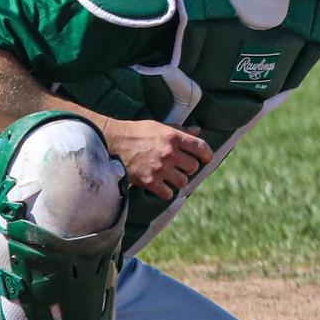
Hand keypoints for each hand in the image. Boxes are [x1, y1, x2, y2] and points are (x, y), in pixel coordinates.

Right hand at [99, 118, 213, 201]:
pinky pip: (168, 193)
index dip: (207, 155)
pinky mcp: (149, 182)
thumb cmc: (137, 133)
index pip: (201, 148)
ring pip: (183, 181)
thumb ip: (180, 130)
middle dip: (188, 168)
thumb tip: (198, 129)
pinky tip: (161, 186)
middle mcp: (169, 153)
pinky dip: (166, 192)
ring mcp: (160, 168)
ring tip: (170, 176)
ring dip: (178, 180)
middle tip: (180, 167)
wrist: (112, 143)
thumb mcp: (160, 126)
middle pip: (193, 167)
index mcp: (173, 137)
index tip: (207, 159)